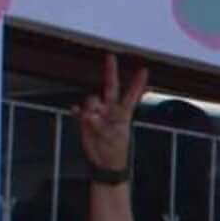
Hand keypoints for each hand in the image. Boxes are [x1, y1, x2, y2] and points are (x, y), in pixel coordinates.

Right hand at [75, 49, 146, 178]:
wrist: (104, 164)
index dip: (136, 83)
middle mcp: (110, 109)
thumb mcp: (113, 139)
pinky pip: (79, 110)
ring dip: (90, 109)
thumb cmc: (115, 152)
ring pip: (91, 100)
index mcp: (122, 114)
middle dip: (110, 71)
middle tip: (110, 56)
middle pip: (110, 86)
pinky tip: (75, 113)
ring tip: (92, 124)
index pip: (131, 95)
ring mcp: (97, 113)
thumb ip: (101, 125)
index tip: (144, 70)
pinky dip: (78, 111)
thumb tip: (90, 115)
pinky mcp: (85, 120)